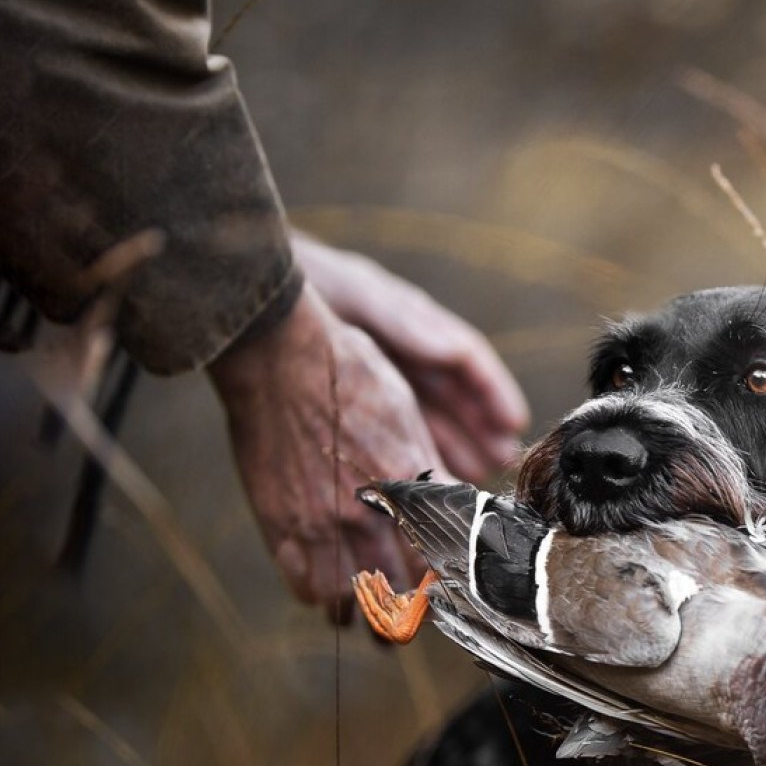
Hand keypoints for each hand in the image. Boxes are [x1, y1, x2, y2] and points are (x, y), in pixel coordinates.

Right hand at [210, 281, 455, 610]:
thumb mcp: (407, 417)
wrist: (279, 356)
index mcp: (409, 482)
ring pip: (354, 603)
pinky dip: (322, 597)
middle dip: (413, 610)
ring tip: (374, 614)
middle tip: (414, 614)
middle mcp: (370, 510)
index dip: (451, 581)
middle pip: (403, 591)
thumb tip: (458, 506)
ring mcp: (322, 523)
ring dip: (367, 614)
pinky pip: (307, 588)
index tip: (451, 590)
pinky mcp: (281, 526)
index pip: (445, 557)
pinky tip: (331, 587)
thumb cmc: (349, 375)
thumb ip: (431, 470)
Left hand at [291, 231, 528, 483]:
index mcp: (411, 323)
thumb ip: (408, 323)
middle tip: (502, 461)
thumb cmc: (310, 285)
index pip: (465, 360)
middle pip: (452, 397)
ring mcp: (380, 380)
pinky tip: (425, 481)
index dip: (492, 391)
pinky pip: (392, 434)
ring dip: (453, 448)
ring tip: (474, 479)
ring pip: (426, 419)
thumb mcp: (360, 296)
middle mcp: (403, 353)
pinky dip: (413, 454)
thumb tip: (456, 350)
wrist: (253, 293)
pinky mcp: (358, 404)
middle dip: (479, 429)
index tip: (512, 421)